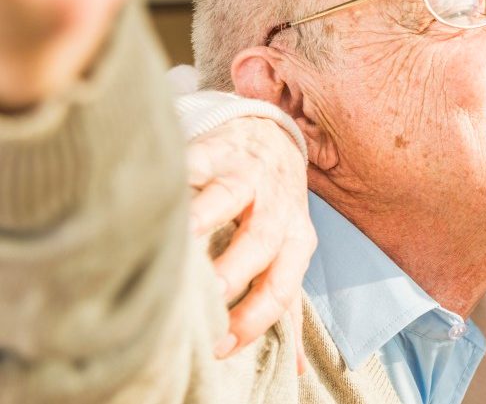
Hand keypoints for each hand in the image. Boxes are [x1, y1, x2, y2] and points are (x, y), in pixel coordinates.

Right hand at [187, 117, 313, 372]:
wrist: (273, 141)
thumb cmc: (275, 213)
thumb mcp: (290, 257)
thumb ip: (284, 307)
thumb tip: (299, 369)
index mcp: (297, 241)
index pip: (282, 286)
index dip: (255, 319)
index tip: (221, 346)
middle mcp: (277, 207)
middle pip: (260, 241)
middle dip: (235, 271)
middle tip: (209, 297)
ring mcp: (247, 175)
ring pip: (230, 196)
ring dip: (206, 218)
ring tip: (181, 243)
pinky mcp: (217, 149)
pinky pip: (198, 160)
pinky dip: (180, 174)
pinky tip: (159, 193)